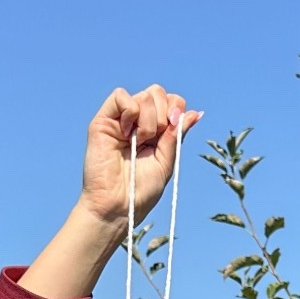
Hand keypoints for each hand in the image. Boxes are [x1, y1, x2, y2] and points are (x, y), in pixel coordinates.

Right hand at [81, 85, 202, 232]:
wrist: (117, 206)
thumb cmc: (140, 190)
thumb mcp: (167, 161)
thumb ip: (177, 135)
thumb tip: (196, 113)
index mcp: (155, 130)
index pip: (171, 100)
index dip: (176, 109)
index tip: (173, 129)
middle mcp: (137, 121)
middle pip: (158, 92)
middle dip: (163, 114)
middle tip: (153, 139)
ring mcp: (120, 119)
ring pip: (144, 95)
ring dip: (148, 121)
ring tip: (138, 142)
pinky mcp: (103, 120)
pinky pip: (121, 95)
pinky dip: (131, 111)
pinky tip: (126, 133)